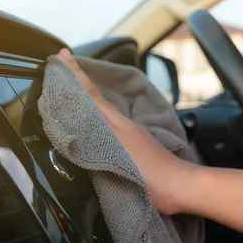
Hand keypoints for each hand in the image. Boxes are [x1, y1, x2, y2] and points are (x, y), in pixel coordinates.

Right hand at [57, 49, 197, 214]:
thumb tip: (72, 133)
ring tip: (74, 88)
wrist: (180, 186)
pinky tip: (96, 121)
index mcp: (115, 123)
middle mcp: (122, 123)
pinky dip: (98, 113)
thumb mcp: (117, 158)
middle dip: (78, 80)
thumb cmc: (152, 177)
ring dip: (87, 95)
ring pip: (103, 108)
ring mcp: (132, 133)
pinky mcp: (137, 145)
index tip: (62, 56)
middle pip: (95, 97)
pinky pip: (111, 121)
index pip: (89, 93)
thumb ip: (93, 144)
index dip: (74, 76)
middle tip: (63, 62)